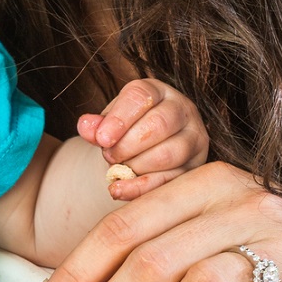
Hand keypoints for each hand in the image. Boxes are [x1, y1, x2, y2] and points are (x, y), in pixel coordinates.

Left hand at [77, 78, 208, 199]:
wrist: (147, 149)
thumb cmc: (128, 130)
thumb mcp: (111, 122)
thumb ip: (98, 125)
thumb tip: (86, 126)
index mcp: (158, 91)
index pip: (141, 96)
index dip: (119, 119)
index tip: (101, 138)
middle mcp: (182, 110)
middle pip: (159, 124)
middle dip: (127, 145)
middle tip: (109, 155)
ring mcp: (194, 139)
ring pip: (168, 154)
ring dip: (136, 166)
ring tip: (118, 169)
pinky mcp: (195, 168)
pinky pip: (171, 180)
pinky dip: (142, 188)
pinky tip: (121, 190)